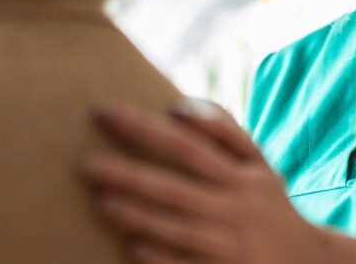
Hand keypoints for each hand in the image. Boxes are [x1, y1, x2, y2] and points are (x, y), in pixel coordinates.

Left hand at [84, 100, 326, 262]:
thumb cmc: (269, 207)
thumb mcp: (259, 167)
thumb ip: (224, 133)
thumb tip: (177, 107)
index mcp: (241, 176)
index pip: (186, 145)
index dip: (145, 128)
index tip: (104, 113)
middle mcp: (237, 207)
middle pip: (176, 186)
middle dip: (130, 174)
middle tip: (86, 164)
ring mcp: (232, 245)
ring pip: (179, 228)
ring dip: (139, 216)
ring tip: (102, 203)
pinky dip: (160, 258)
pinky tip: (131, 248)